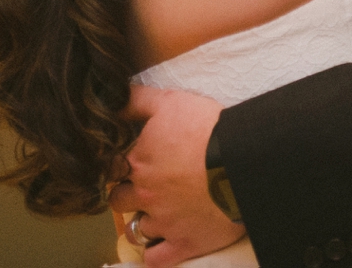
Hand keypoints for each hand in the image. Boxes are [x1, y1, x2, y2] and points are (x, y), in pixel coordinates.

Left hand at [109, 87, 240, 266]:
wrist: (241, 159)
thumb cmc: (207, 128)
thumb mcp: (170, 102)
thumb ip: (137, 101)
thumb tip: (112, 99)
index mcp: (137, 162)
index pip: (110, 168)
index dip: (120, 165)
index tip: (133, 163)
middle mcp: (144, 194)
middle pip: (118, 200)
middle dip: (129, 193)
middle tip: (148, 187)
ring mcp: (162, 222)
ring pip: (135, 230)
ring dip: (143, 222)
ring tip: (159, 213)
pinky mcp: (183, 243)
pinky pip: (155, 259)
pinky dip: (155, 253)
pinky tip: (162, 242)